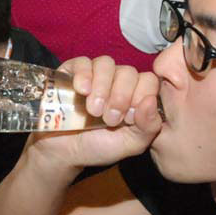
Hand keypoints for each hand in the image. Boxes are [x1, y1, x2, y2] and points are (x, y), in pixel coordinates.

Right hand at [33, 56, 162, 169]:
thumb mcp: (131, 144)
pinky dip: (84, 75)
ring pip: (106, 63)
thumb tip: (151, 100)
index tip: (128, 119)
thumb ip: (149, 126)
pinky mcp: (72, 72)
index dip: (141, 97)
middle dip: (120, 97)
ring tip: (93, 110)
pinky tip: (81, 91)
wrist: (64, 152)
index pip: (149, 81)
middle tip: (109, 119)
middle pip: (129, 72)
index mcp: (135, 96)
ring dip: (102, 87)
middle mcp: (117, 81)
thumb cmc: (99, 147)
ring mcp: (95, 75)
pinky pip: (82, 62)